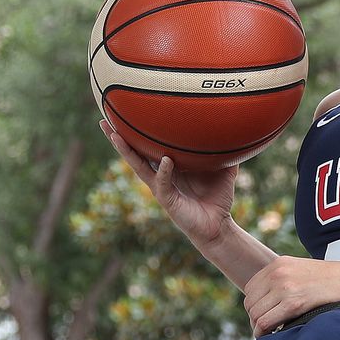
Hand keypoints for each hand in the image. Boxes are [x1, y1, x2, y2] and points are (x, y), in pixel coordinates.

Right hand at [102, 122, 237, 246]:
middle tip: (103, 120)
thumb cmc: (217, 199)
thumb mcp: (224, 170)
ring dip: (126, 152)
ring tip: (115, 136)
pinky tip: (165, 160)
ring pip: (138, 167)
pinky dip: (164, 172)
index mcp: (169, 167)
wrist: (218, 226)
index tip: (121, 112)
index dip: (135, 132)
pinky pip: (162, 183)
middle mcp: (160, 176)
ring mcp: (161, 188)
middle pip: (133, 153)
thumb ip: (226, 152)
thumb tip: (236, 129)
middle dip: (117, 138)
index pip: (147, 146)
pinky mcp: (168, 201)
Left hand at [242, 256, 339, 334]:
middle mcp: (278, 273)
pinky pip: (265, 322)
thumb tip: (269, 301)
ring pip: (255, 314)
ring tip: (269, 333)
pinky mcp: (293, 302)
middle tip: (266, 328)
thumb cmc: (331, 281)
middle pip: (250, 302)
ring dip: (259, 327)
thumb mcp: (302, 271)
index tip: (264, 317)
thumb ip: (283, 279)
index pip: (251, 289)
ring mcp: (284, 287)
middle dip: (255, 318)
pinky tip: (271, 336)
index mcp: (278, 264)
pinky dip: (263, 333)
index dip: (254, 306)